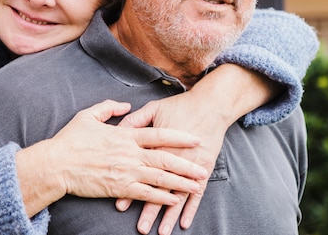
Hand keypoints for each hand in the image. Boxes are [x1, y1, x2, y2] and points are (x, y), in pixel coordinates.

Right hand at [16, 99, 207, 216]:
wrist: (56, 165)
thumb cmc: (71, 140)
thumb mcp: (89, 115)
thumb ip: (109, 107)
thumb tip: (125, 104)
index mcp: (125, 136)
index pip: (159, 134)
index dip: (179, 136)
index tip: (195, 138)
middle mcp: (130, 154)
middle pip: (166, 158)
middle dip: (187, 164)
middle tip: (204, 167)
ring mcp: (126, 172)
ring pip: (160, 178)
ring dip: (180, 182)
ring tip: (197, 185)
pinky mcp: (119, 188)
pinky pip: (145, 194)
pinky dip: (161, 197)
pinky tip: (174, 200)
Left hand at [116, 92, 227, 234]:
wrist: (210, 105)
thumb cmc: (180, 106)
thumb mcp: (153, 108)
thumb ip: (134, 121)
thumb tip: (117, 131)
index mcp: (159, 145)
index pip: (142, 170)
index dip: (130, 187)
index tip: (120, 204)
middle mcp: (175, 158)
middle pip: (160, 188)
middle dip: (149, 209)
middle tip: (141, 228)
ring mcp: (191, 166)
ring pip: (178, 195)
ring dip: (169, 215)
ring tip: (161, 232)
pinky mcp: (203, 168)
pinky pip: (197, 192)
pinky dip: (191, 208)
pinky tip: (183, 223)